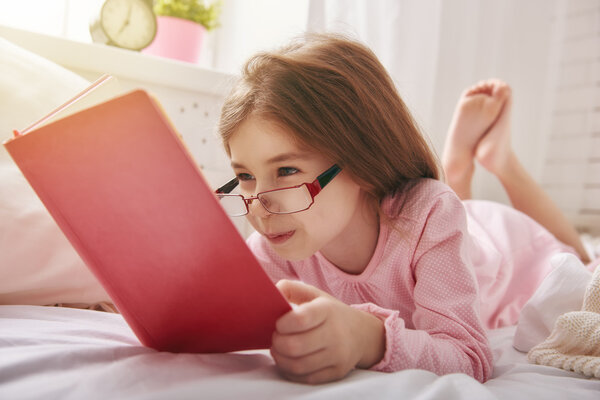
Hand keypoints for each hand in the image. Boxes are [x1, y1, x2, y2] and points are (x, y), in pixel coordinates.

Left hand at [271, 280, 385, 383]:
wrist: (362, 333)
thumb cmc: (330, 313)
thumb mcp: (314, 294)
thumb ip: (290, 289)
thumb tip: (271, 294)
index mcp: (327, 310)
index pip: (300, 319)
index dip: (282, 323)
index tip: (278, 323)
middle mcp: (335, 334)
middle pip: (295, 346)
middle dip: (277, 343)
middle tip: (276, 337)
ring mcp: (337, 356)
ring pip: (298, 365)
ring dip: (281, 358)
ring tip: (279, 349)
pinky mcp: (336, 372)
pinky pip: (305, 378)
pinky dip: (291, 371)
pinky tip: (289, 360)